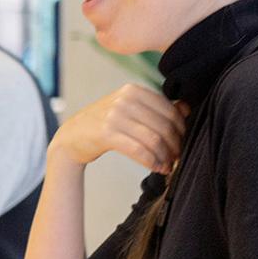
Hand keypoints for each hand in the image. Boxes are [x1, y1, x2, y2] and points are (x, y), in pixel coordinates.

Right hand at [51, 84, 187, 174]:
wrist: (71, 136)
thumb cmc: (104, 124)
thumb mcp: (129, 109)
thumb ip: (156, 107)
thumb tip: (186, 108)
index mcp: (133, 90)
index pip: (170, 110)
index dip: (181, 130)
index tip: (182, 144)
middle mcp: (125, 99)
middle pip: (164, 125)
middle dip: (175, 145)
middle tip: (177, 158)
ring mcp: (114, 115)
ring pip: (154, 139)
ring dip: (165, 156)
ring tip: (167, 165)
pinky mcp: (106, 133)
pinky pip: (139, 150)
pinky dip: (152, 162)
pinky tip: (157, 168)